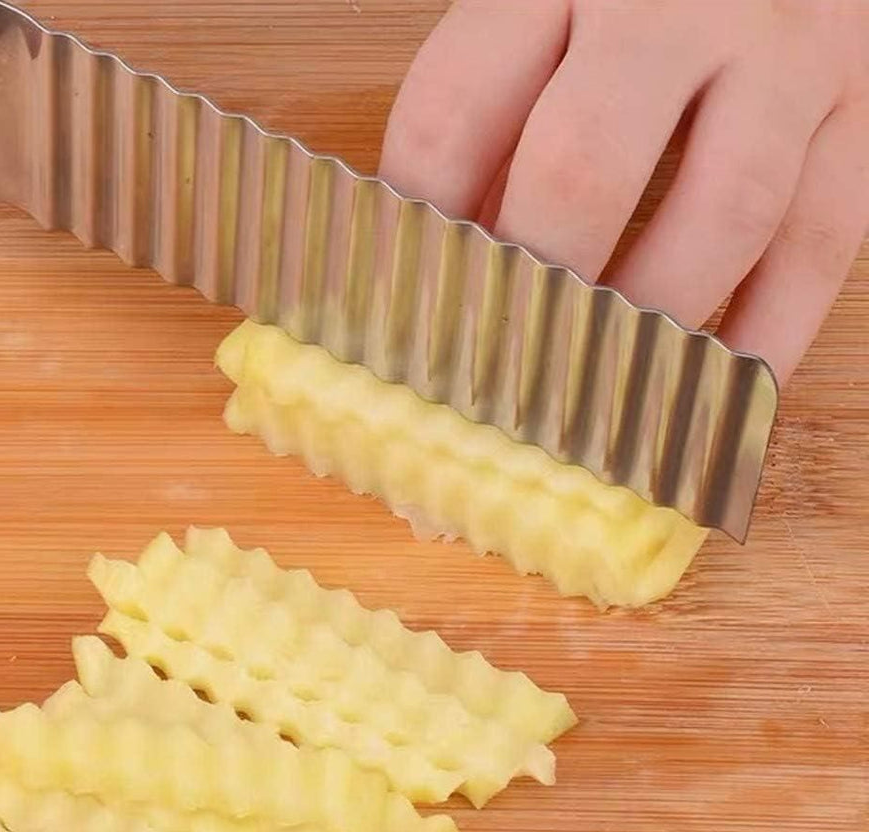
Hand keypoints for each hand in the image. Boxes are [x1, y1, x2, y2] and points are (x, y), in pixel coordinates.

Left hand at [380, 0, 868, 384]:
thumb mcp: (540, 12)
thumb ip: (494, 124)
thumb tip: (450, 273)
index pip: (452, 116)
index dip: (417, 233)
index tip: (405, 313)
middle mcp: (675, 8)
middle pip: (581, 172)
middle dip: (530, 296)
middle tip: (496, 376)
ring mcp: (785, 56)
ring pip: (722, 215)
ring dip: (651, 326)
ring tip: (598, 397)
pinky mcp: (862, 108)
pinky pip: (822, 241)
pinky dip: (767, 335)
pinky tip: (713, 393)